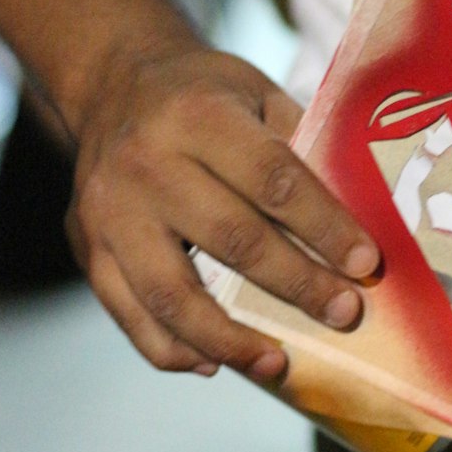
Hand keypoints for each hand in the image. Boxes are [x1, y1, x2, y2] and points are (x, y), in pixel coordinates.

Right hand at [66, 44, 379, 380]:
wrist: (111, 85)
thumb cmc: (203, 96)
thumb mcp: (256, 93)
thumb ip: (301, 148)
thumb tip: (360, 220)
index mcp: (199, 116)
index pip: (273, 180)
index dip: (323, 226)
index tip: (365, 263)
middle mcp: (147, 163)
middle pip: (231, 239)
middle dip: (296, 285)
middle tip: (344, 314)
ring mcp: (110, 211)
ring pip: (172, 294)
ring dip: (230, 340)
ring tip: (279, 365)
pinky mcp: (86, 248)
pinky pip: (129, 315)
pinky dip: (172, 348)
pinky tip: (214, 362)